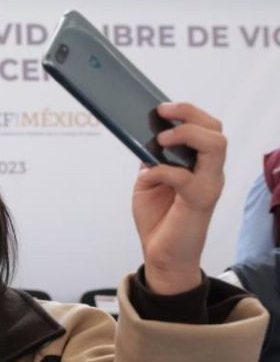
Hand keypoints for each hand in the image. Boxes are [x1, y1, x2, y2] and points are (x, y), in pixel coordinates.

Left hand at [132, 102, 225, 294]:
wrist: (161, 255)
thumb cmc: (158, 219)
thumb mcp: (149, 182)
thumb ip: (152, 160)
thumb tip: (145, 138)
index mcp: (199, 164)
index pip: (206, 128)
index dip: (187, 112)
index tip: (160, 107)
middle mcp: (210, 171)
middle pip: (216, 130)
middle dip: (190, 114)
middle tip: (162, 113)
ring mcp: (208, 185)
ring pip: (216, 145)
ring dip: (187, 135)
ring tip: (163, 139)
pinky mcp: (199, 201)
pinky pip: (186, 177)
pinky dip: (163, 170)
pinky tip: (148, 175)